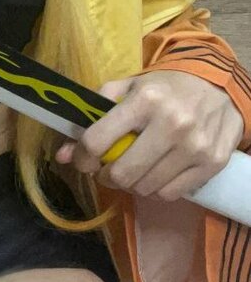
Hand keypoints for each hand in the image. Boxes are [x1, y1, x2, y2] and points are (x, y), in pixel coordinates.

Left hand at [54, 70, 244, 201]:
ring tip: (133, 170)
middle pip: (121, 173)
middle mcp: (172, 123)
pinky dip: (156, 189)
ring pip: (145, 188)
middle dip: (106, 176)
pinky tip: (156, 174)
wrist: (220, 87)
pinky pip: (169, 194)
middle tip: (108, 169)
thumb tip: (63, 155)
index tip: (83, 161)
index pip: (97, 141)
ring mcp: (195, 146)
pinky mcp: (212, 163)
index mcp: (145, 100)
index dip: (82, 158)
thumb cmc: (164, 89)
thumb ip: (92, 118)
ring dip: (131, 184)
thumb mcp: (127, 90)